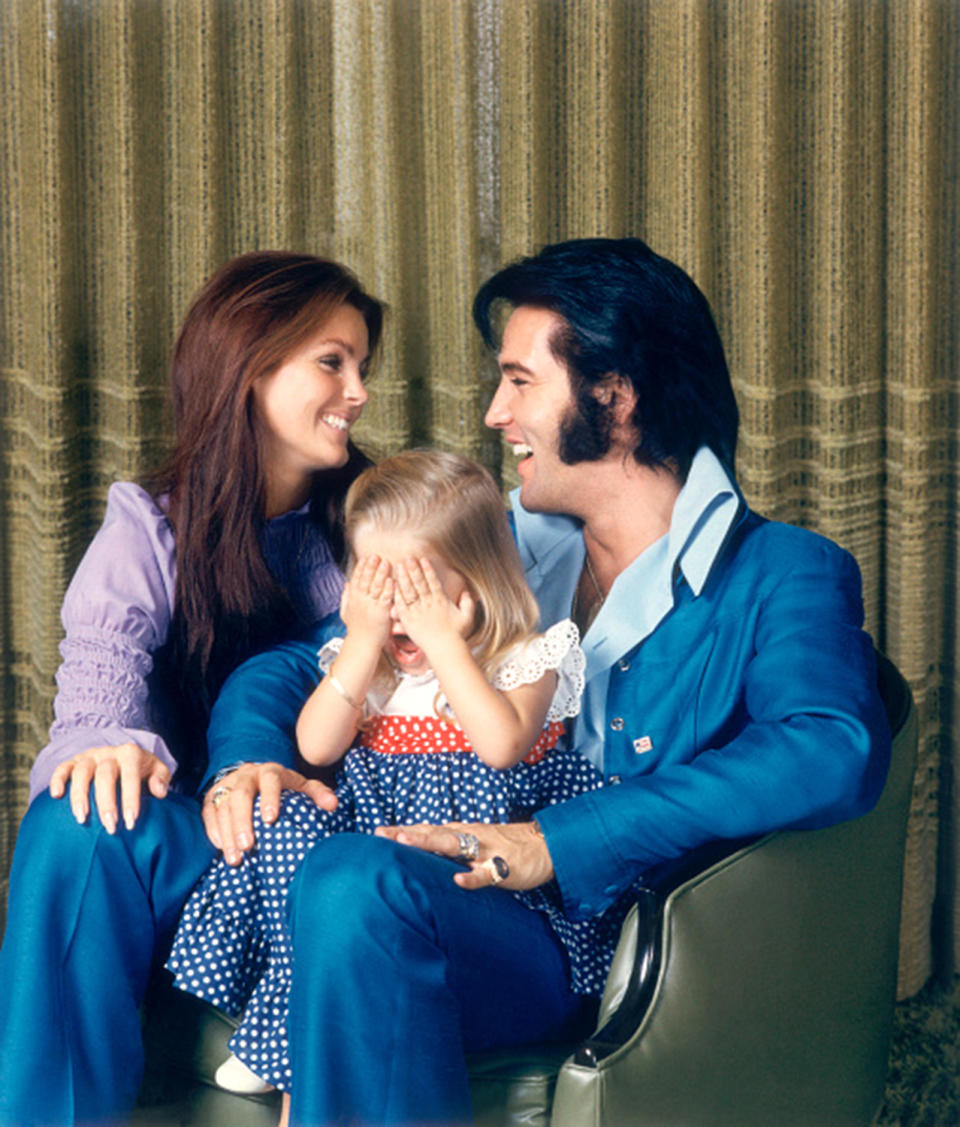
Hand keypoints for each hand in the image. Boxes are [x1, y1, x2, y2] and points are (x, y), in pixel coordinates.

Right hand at [49, 742, 170, 833]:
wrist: (124, 756)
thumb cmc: (142, 770)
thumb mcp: (158, 770)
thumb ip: (162, 778)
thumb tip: (158, 791)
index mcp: (130, 754)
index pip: (130, 776)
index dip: (130, 799)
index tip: (130, 822)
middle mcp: (108, 753)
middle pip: (105, 776)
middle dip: (106, 803)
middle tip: (110, 827)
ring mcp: (89, 756)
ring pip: (82, 772)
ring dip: (80, 796)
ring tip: (82, 819)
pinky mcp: (73, 761)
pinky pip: (63, 767)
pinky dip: (57, 779)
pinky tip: (56, 796)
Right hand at [202, 762, 337, 864]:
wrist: (253, 775)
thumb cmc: (283, 787)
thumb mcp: (302, 786)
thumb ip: (317, 794)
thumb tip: (332, 805)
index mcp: (270, 772)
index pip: (270, 781)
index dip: (270, 798)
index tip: (271, 820)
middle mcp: (246, 775)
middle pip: (240, 795)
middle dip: (243, 822)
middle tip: (248, 847)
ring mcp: (227, 785)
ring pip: (222, 807)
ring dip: (228, 833)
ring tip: (235, 858)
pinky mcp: (212, 796)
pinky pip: (208, 812)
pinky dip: (213, 830)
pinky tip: (221, 847)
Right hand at [341, 555, 393, 646]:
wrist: (363, 644)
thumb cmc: (357, 629)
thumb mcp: (346, 612)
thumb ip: (346, 596)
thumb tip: (347, 583)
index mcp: (353, 599)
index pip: (356, 579)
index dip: (361, 568)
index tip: (365, 558)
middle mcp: (361, 600)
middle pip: (365, 580)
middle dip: (370, 567)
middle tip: (375, 556)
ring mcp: (370, 606)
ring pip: (375, 586)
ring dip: (380, 573)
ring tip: (385, 562)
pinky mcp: (381, 613)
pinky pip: (385, 598)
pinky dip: (388, 589)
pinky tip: (392, 580)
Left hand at [375, 820, 553, 890]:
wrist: (544, 846)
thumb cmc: (505, 846)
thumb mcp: (476, 843)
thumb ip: (452, 849)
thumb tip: (424, 854)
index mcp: (463, 832)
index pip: (428, 830)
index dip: (404, 831)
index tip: (377, 833)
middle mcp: (470, 836)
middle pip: (434, 833)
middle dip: (409, 835)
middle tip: (383, 836)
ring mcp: (486, 851)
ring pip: (456, 845)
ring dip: (431, 844)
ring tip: (407, 844)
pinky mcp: (504, 867)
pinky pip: (486, 873)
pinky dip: (472, 876)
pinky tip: (458, 880)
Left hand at [392, 558, 474, 651]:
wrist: (445, 649)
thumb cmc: (456, 635)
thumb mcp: (466, 617)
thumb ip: (467, 603)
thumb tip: (467, 591)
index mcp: (441, 601)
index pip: (433, 582)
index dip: (428, 570)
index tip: (423, 559)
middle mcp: (429, 604)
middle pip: (419, 583)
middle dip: (413, 569)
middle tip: (407, 558)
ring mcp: (418, 612)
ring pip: (409, 592)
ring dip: (403, 578)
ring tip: (398, 567)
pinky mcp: (409, 621)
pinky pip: (401, 605)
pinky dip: (397, 595)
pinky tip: (392, 586)